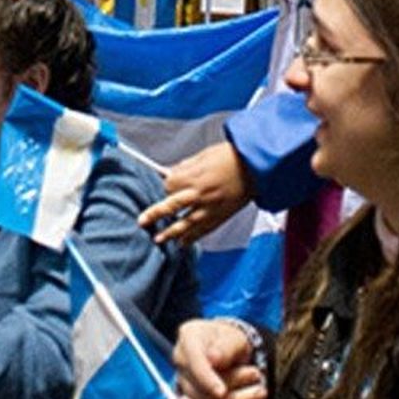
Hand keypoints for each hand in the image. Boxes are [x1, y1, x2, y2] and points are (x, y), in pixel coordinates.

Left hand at [139, 142, 253, 243]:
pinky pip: (202, 230)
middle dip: (154, 214)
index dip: (165, 187)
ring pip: (185, 224)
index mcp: (195, 177)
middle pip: (171, 207)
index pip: (169, 186)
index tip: (165, 187)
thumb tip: (172, 172)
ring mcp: (210, 208)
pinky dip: (191, 238)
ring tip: (158, 240)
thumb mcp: (204, 155)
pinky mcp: (220, 217)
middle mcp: (200, 194)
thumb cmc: (231, 157)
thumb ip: (186, 166)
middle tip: (142, 221)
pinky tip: (182, 243)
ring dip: (170, 233)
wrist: (256, 168)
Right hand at [172, 319, 267, 398]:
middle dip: (231, 383)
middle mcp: (181, 358)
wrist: (228, 348)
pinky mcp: (194, 396)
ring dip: (236, 397)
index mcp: (188, 336)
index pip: (194, 362)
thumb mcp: (234, 337)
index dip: (207, 379)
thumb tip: (213, 359)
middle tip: (256, 373)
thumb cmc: (229, 339)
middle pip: (200, 384)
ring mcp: (185, 379)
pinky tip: (253, 397)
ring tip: (259, 388)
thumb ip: (225, 347)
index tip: (222, 392)